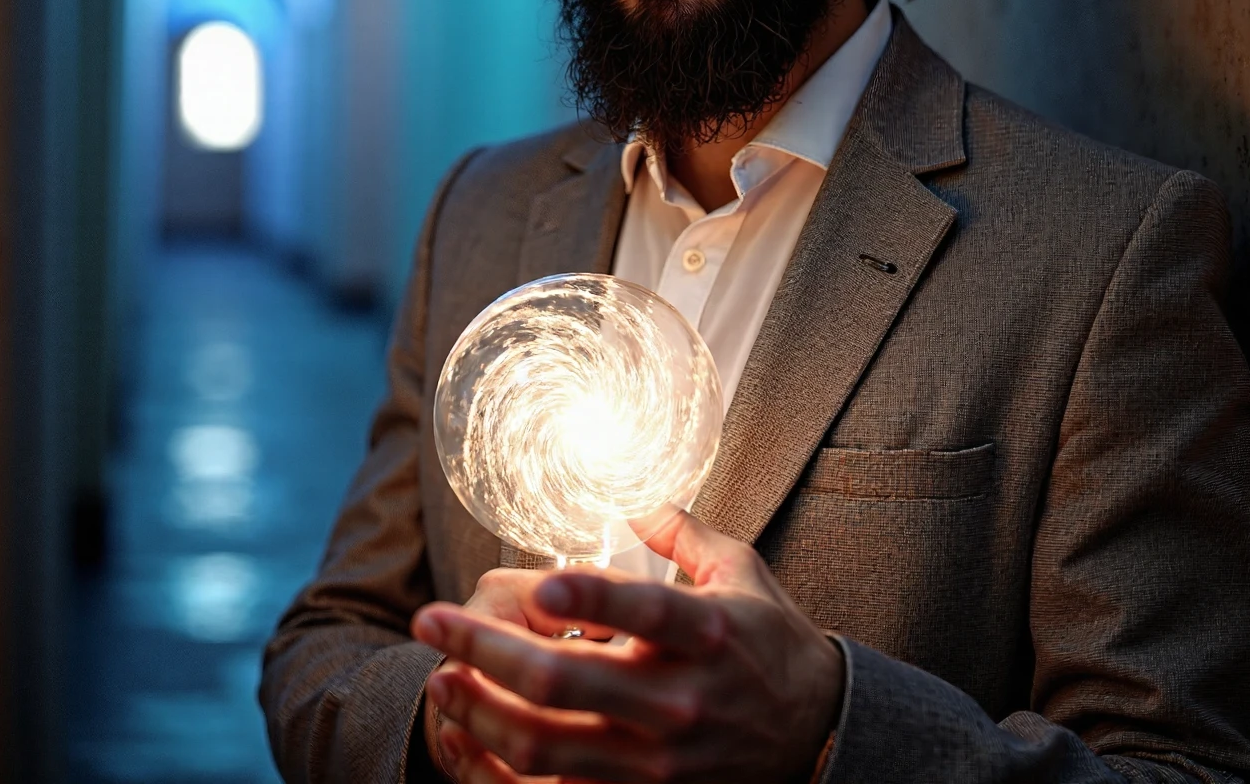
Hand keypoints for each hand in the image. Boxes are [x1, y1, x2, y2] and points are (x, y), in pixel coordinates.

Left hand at [410, 512, 843, 783]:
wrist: (817, 735)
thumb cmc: (770, 641)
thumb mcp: (739, 572)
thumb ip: (682, 531)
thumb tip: (629, 493)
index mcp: (708, 632)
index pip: (645, 610)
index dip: (591, 595)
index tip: (541, 578)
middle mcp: (681, 700)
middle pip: (568, 681)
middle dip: (487, 650)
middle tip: (432, 621)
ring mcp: (660, 762)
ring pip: (549, 748)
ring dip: (482, 713)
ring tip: (439, 678)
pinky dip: (505, 774)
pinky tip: (471, 740)